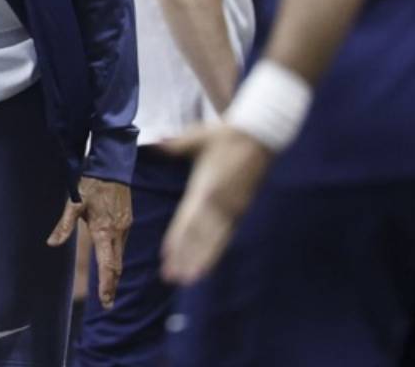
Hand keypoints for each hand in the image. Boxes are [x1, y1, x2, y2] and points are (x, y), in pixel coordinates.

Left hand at [48, 175, 131, 308]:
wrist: (112, 167)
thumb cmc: (91, 184)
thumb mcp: (74, 203)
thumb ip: (63, 225)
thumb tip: (51, 244)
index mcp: (105, 231)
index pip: (108, 265)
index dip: (107, 285)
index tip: (105, 301)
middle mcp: (119, 232)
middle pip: (117, 266)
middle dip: (112, 285)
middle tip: (107, 302)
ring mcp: (126, 227)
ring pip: (121, 256)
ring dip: (115, 272)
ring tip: (109, 287)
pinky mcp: (128, 221)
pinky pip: (122, 245)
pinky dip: (117, 257)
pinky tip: (112, 261)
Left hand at [159, 122, 273, 284]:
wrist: (260, 136)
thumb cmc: (225, 137)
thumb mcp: (197, 138)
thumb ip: (174, 145)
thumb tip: (154, 143)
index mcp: (206, 187)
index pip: (188, 219)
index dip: (177, 239)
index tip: (166, 256)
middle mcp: (219, 203)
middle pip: (200, 236)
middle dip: (186, 258)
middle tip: (173, 278)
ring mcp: (232, 209)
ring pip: (214, 240)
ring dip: (201, 260)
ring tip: (189, 279)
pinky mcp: (241, 210)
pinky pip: (227, 235)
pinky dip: (217, 251)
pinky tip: (208, 265)